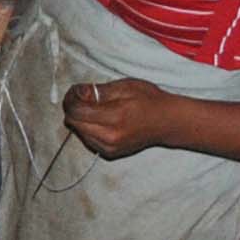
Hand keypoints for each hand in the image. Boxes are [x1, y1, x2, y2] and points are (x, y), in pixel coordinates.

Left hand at [60, 79, 174, 158]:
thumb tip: (78, 92)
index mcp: (115, 117)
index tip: (76, 90)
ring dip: (80, 119)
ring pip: (78, 132)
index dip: (71, 99)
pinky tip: (100, 120)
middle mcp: (110, 136)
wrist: (167, 122)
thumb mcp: (126, 86)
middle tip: (82, 97)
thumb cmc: (150, 101)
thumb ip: (99, 91)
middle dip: (73, 108)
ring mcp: (109, 147)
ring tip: (94, 108)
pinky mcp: (109, 153)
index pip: (77, 111)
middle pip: (73, 122)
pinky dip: (88, 129)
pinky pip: (87, 140)